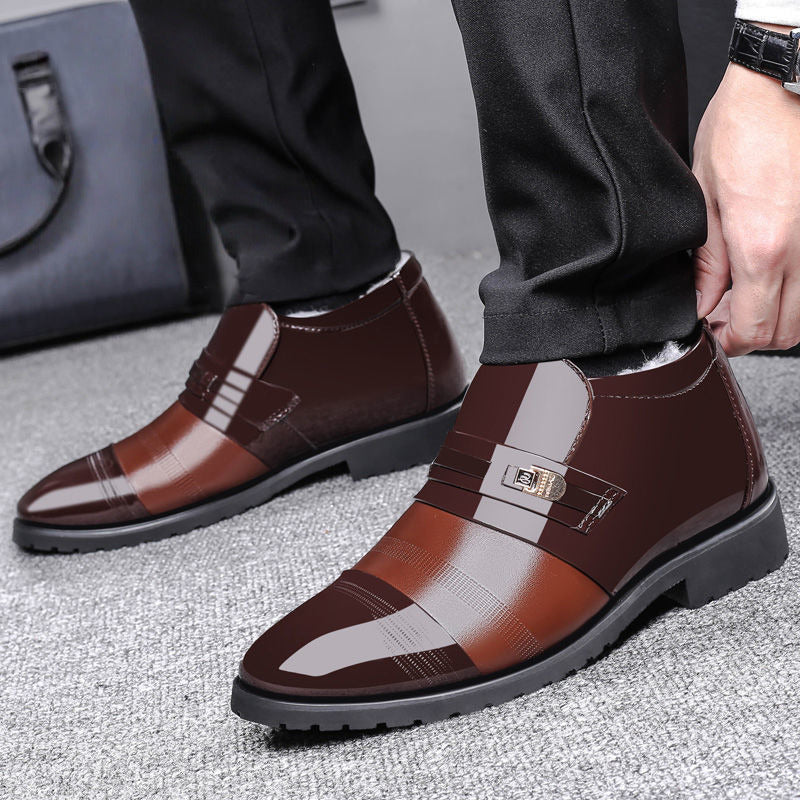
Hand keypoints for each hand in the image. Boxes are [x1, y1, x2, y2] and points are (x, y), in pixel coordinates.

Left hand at [693, 30, 799, 354]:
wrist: (785, 80)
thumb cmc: (742, 128)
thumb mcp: (704, 199)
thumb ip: (708, 263)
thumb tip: (701, 304)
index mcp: (763, 247)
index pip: (753, 329)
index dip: (729, 340)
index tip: (711, 330)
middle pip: (787, 332)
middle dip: (753, 334)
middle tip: (725, 315)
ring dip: (779, 316)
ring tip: (747, 295)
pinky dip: (798, 292)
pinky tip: (774, 273)